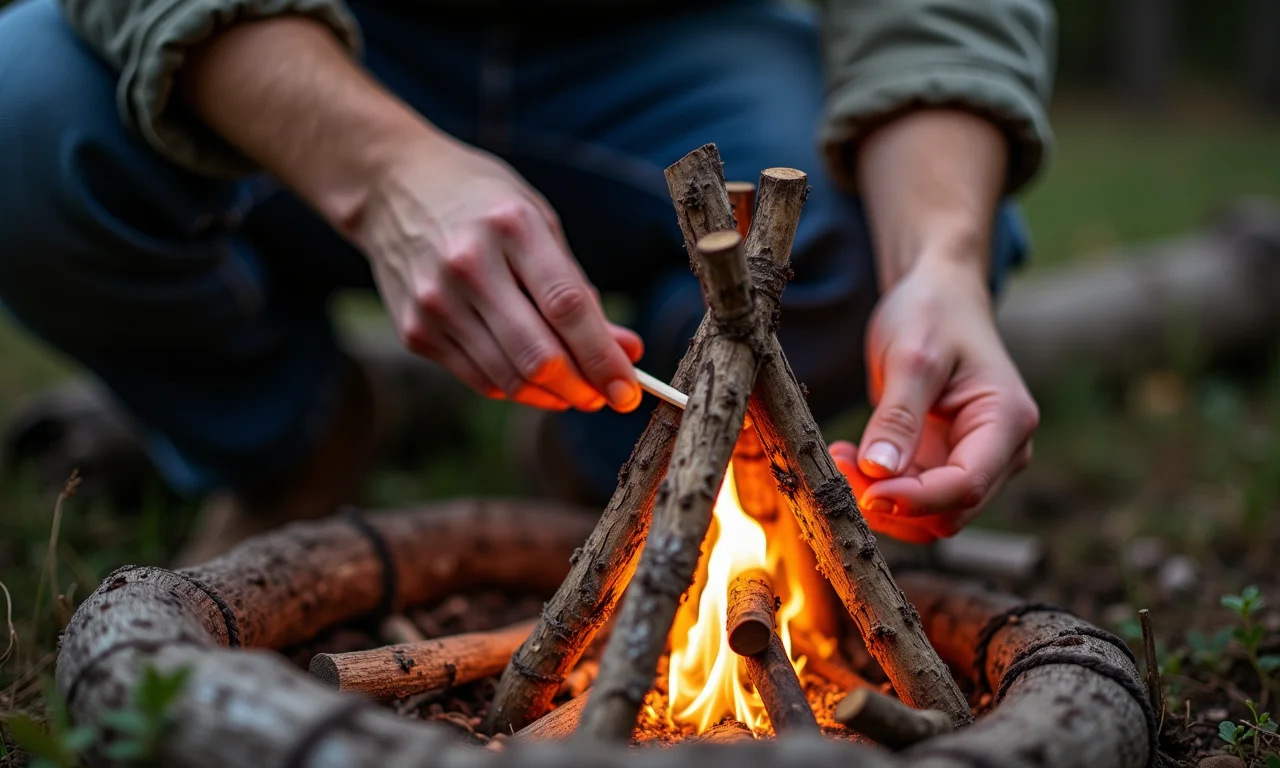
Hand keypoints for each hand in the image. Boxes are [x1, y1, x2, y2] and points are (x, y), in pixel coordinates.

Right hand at [356, 137, 642, 411]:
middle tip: (604, 398)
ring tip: (574, 391)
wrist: (392, 188)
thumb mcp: (538, 224)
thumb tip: (626, 351)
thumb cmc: (483, 205)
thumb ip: (579, 290)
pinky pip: (479, 379)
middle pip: (537, 355)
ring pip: (509, 378)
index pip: (567, 307)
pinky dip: (515, 386)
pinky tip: (532, 376)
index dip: (603, 358)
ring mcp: (435, 301)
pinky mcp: (414, 330)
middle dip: (581, 389)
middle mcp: (469, 265)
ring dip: (551, 396)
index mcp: (512, 227)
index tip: (628, 392)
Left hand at [830, 259, 1037, 543]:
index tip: (864, 490)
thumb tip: (880, 474)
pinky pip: (912, 497)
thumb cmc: (933, 314)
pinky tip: (849, 456)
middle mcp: (1001, 452)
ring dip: (880, 500)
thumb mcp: (911, 356)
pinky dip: (878, 488)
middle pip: (949, 511)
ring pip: (928, 515)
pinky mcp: (945, 464)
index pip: (967, 486)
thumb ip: (898, 416)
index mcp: (1007, 421)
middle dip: (892, 502)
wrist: (938, 297)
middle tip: (839, 466)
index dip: (914, 499)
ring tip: (840, 457)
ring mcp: (974, 461)